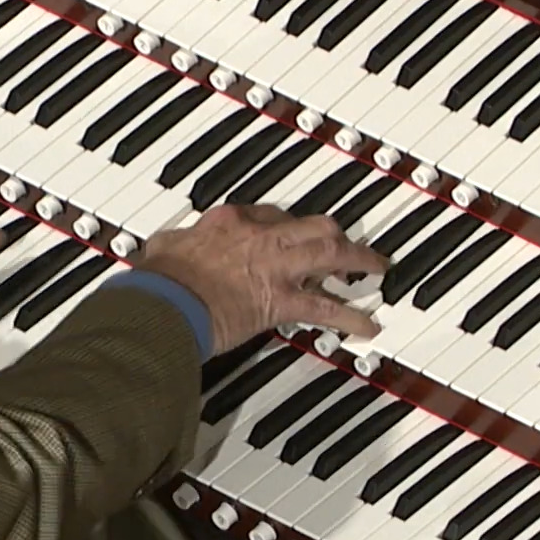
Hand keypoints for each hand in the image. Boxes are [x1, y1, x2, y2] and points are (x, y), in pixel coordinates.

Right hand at [137, 204, 384, 353]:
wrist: (167, 302)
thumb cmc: (160, 280)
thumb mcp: (162, 247)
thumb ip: (170, 244)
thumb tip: (161, 247)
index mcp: (230, 221)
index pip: (270, 214)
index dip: (286, 224)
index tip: (291, 231)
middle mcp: (260, 237)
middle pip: (312, 224)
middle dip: (334, 234)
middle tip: (347, 243)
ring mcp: (275, 267)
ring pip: (332, 253)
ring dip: (360, 260)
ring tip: (378, 268)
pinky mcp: (281, 301)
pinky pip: (326, 307)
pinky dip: (351, 316)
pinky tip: (367, 325)